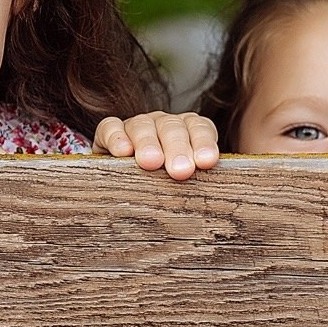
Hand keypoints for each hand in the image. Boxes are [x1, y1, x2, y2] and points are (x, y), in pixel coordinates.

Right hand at [94, 111, 219, 179]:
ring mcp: (136, 125)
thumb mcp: (186, 184)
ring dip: (148, 143)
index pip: (200, 129)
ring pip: (143, 126)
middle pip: (172, 128)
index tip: (206, 162)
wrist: (127, 189)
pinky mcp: (109, 131)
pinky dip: (116, 137)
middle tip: (181, 171)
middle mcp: (163, 124)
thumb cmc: (165, 187)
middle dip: (177, 148)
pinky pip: (111, 127)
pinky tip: (122, 152)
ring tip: (151, 162)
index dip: (203, 143)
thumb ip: (200, 184)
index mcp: (188, 131)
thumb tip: (219, 202)